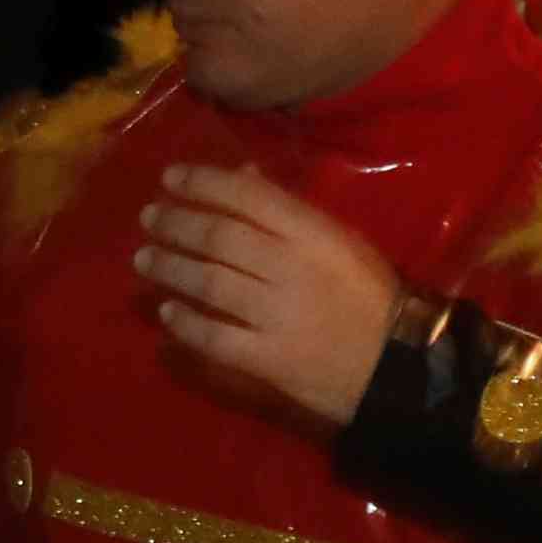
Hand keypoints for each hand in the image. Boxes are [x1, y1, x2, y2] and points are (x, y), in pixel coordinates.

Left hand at [133, 163, 404, 431]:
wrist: (397, 366)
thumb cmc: (370, 295)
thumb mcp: (339, 241)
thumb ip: (289, 211)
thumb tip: (241, 176)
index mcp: (313, 234)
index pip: (248, 196)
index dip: (203, 183)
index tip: (170, 178)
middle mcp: (291, 269)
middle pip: (219, 238)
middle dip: (177, 224)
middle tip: (148, 219)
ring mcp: (278, 316)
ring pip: (210, 283)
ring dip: (171, 268)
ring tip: (144, 259)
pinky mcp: (269, 359)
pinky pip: (215, 338)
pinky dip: (186, 323)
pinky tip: (167, 313)